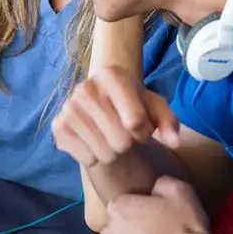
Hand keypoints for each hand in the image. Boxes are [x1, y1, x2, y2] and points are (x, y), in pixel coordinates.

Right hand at [51, 65, 179, 167]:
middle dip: (129, 143)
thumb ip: (170, 123)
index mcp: (111, 74)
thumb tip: (174, 141)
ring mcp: (68, 108)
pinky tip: (95, 144)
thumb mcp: (156, 110)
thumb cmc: (132, 108)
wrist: (101, 111)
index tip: (141, 126)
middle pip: (121, 139)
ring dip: (113, 153)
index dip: (144, 131)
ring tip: (111, 139)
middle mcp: (85, 88)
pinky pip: (87, 158)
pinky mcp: (58, 127)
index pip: (135, 119)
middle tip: (125, 135)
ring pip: (105, 152)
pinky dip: (95, 158)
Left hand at [100, 177, 208, 233]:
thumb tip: (154, 188)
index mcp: (118, 208)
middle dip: (129, 229)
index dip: (136, 209)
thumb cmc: (184, 225)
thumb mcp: (179, 190)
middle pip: (115, 227)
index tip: (152, 215)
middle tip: (153, 233)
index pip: (120, 204)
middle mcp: (108, 232)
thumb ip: (160, 184)